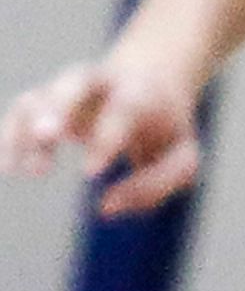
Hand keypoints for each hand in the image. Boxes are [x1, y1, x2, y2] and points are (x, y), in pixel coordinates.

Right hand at [2, 50, 206, 216]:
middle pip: (73, 83)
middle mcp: (98, 81)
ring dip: (26, 131)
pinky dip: (9, 138)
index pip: (123, 109)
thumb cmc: (166, 129)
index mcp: (139, 91)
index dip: (105, 139)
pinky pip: (20, 113)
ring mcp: (66, 88)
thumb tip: (106, 209)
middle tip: (47, 137)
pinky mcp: (45, 101)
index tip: (91, 175)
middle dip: (58, 108)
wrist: (150, 81)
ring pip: (38, 99)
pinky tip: (6, 168)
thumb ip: (154, 185)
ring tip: (26, 172)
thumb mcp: (181, 158)